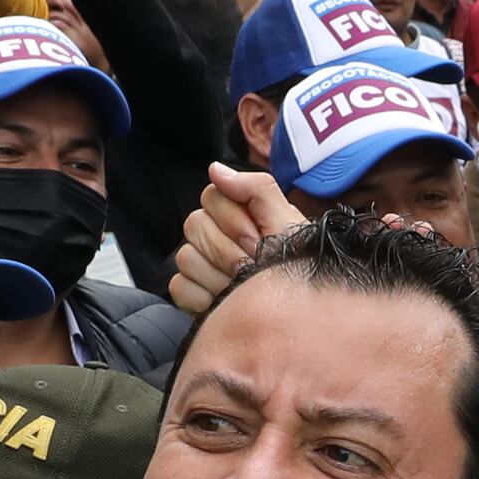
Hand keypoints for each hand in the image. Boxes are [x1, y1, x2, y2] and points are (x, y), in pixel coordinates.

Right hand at [170, 162, 305, 315]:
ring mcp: (200, 263)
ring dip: (219, 276)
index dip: (234, 220)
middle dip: (229, 251)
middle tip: (253, 266)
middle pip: (194, 225)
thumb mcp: (287, 221)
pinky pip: (179, 286)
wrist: (298, 310)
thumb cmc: (298, 265)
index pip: (211, 196)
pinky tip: (225, 301)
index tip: (257, 239)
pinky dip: (204, 297)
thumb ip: (257, 188)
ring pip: (186, 257)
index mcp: (238, 213)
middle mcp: (214, 234)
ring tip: (243, 286)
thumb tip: (215, 169)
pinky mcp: (191, 291)